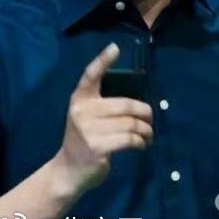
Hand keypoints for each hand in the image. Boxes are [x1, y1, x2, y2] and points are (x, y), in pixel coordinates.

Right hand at [51, 42, 153, 193]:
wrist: (68, 170)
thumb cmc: (83, 140)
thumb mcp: (86, 118)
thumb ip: (103, 106)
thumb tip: (138, 104)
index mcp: (79, 99)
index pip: (91, 75)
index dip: (103, 60)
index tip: (115, 47)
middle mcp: (82, 111)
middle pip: (125, 104)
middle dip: (144, 112)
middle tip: (150, 120)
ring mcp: (89, 130)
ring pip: (130, 124)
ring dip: (145, 130)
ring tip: (148, 135)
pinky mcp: (98, 147)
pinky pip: (129, 139)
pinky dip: (140, 142)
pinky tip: (141, 145)